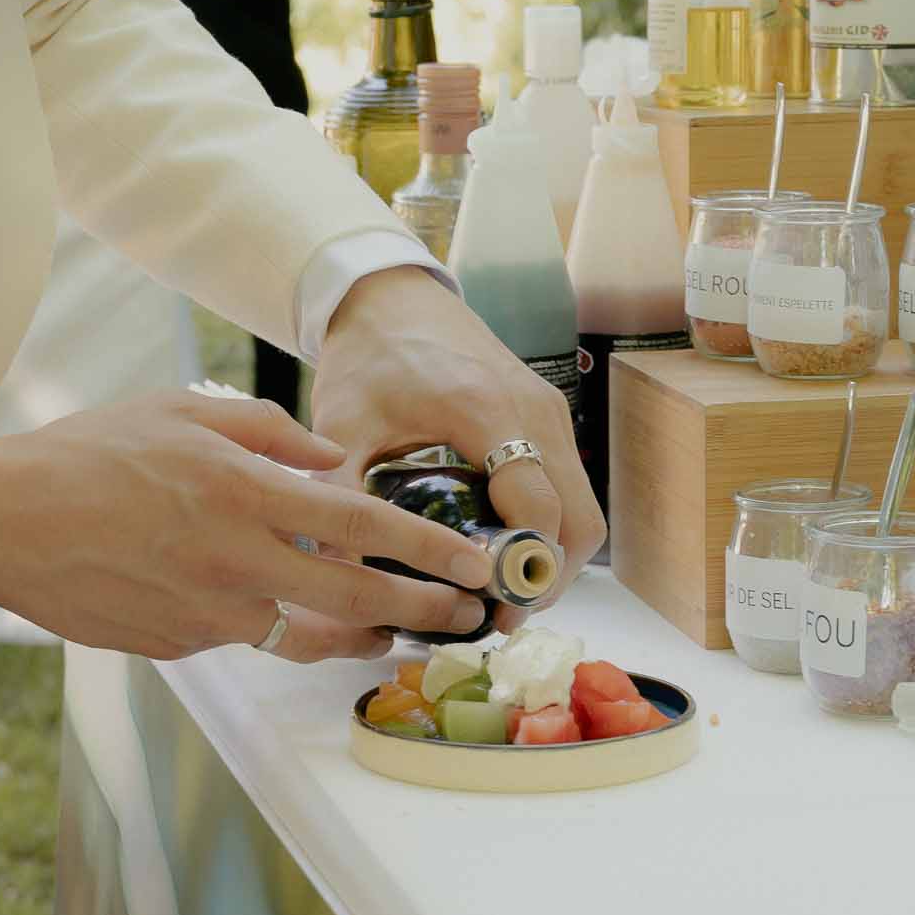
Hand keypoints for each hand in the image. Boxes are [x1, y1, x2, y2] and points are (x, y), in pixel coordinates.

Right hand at [0, 392, 496, 660]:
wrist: (0, 522)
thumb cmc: (89, 454)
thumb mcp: (183, 411)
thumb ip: (269, 432)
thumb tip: (332, 457)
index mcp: (243, 492)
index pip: (360, 523)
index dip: (426, 548)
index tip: (472, 563)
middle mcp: (236, 558)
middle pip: (354, 598)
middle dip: (420, 610)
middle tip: (462, 615)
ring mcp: (208, 611)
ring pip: (308, 638)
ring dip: (360, 638)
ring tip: (392, 632)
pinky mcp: (180, 644)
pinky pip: (247, 640)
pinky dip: (277, 630)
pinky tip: (291, 617)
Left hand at [310, 268, 604, 629]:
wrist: (393, 299)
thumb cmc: (367, 359)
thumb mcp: (342, 426)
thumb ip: (340, 493)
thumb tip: (331, 569)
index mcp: (486, 412)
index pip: (537, 511)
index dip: (522, 572)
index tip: (492, 612)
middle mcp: (535, 413)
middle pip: (579, 521)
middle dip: (548, 579)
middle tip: (501, 616)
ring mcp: (551, 413)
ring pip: (584, 509)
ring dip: (555, 558)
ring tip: (504, 593)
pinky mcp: (550, 416)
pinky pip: (571, 487)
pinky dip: (552, 528)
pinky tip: (507, 551)